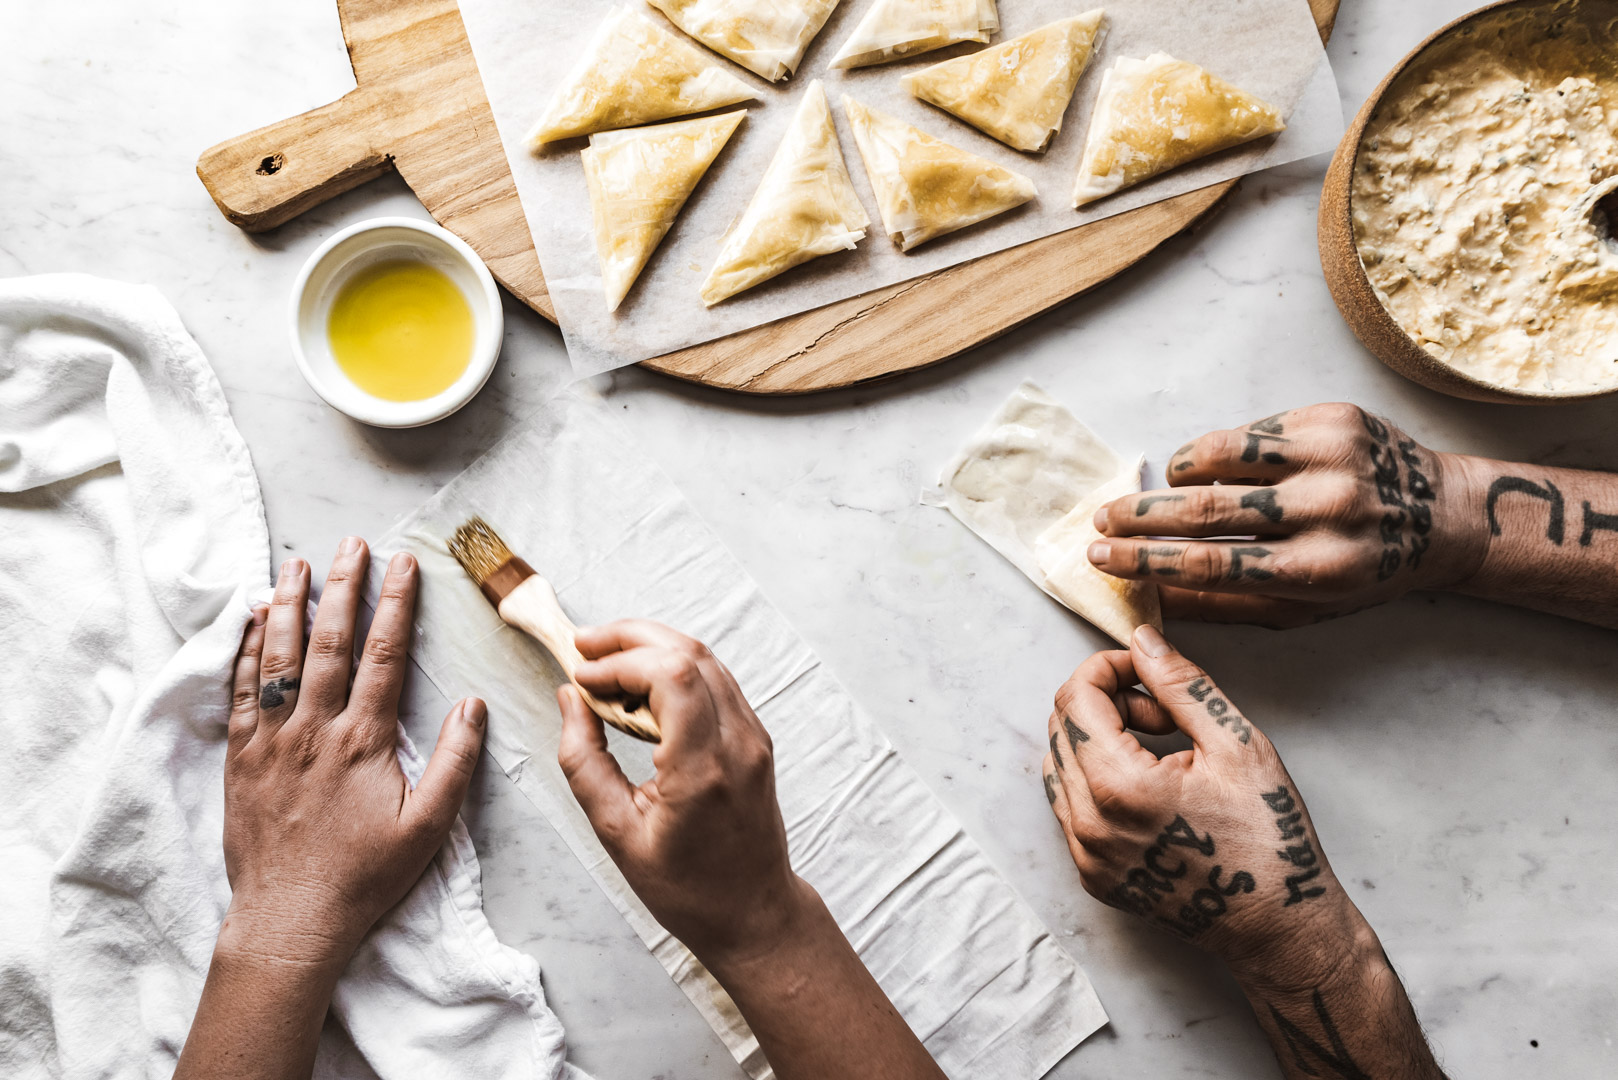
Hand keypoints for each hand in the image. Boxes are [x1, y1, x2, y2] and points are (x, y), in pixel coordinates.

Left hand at [224, 540, 485, 959]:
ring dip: (290, 605)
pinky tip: (252, 623)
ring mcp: (271, 740)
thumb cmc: (365, 876)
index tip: (404, 565)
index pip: (383, 655)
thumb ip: (454, 761)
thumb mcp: (429, 826)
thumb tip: (472, 705)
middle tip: (354, 544)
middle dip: (344, 587)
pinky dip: (246, 651)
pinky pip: (240, 691)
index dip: (396, 604)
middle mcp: (314, 729)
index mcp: (363, 740)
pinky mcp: (241, 758)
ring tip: (297, 564)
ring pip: (279, 657)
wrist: (290, 918)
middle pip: (330, 641)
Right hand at [557, 620, 944, 1079]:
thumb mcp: (617, 833)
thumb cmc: (685, 887)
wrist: (752, 911)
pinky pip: (715, 681)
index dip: (621, 661)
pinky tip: (637, 685)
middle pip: (690, 653)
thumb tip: (570, 701)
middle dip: (631, 638)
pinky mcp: (755, 737)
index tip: (581, 676)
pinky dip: (673, 669)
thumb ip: (585, 762)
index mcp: (704, 770)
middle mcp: (739, 743)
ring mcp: (754, 737)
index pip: (673, 676)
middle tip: (584, 647)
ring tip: (603, 662)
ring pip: (706, 659)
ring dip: (652, 648)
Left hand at [1041, 624, 1365, 983]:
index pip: (1076, 697)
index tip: (1147, 671)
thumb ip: (1180, 684)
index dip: (1108, 668)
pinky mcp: (1093, 875)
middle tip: (1165, 717)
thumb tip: (1142, 639)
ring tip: (1161, 752)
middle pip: (1062, 727)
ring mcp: (1086, 856)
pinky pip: (1071, 807)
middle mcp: (1088, 825)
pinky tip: (1152, 788)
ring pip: (1061, 766)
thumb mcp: (1236, 744)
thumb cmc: (1268, 836)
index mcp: (1118, 787)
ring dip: (1100, 741)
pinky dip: (1098, 780)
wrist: (1278, 925)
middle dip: (1107, 703)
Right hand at [1086, 403, 1487, 626]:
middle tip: (1102, 520)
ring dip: (1176, 475)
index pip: (1208, 563)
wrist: (1444, 517)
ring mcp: (1332, 457)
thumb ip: (1222, 605)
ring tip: (1161, 489)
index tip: (1101, 558)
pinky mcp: (1333, 418)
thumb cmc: (1363, 572)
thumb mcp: (1300, 608)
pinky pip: (1250, 431)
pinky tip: (1214, 467)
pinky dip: (1219, 451)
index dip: (1143, 561)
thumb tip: (1147, 596)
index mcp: (1318, 569)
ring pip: (1219, 456)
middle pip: (1205, 509)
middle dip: (1139, 516)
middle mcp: (1327, 510)